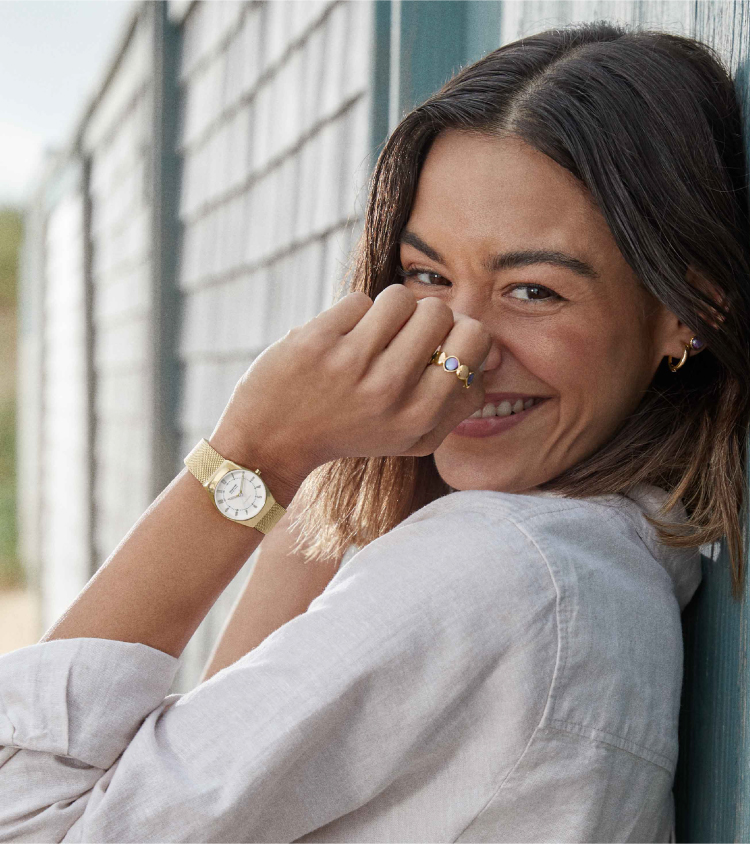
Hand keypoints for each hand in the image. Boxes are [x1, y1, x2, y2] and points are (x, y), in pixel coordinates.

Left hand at [209, 285, 491, 489]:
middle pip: (439, 313)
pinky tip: (338, 342)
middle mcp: (390, 392)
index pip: (474, 340)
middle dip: (423, 317)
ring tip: (372, 334)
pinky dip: (352, 315)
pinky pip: (360, 300)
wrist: (271, 442)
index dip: (459, 332)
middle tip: (401, 338)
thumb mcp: (410, 438)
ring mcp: (352, 364)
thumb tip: (488, 355)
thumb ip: (457, 404)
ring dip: (389, 310)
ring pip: (402, 297)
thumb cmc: (350, 432)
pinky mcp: (318, 341)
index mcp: (420, 417)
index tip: (437, 345)